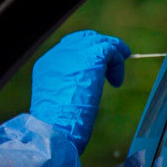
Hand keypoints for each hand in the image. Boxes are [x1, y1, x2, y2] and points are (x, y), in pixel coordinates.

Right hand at [30, 30, 130, 153]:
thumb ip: (67, 87)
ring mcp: (74, 54)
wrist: (54, 127)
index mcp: (47, 64)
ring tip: (119, 72)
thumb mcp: (57, 102)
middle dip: (101, 48)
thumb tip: (85, 86)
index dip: (85, 54)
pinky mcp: (91, 58)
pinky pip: (110, 49)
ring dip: (113, 55)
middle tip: (114, 62)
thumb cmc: (56, 125)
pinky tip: (117, 81)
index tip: (98, 67)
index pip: (69, 48)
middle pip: (84, 39)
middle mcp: (58, 54)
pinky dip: (118, 63)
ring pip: (99, 41)